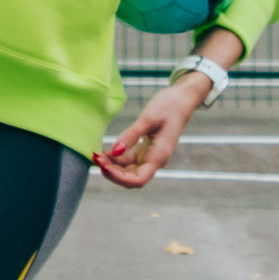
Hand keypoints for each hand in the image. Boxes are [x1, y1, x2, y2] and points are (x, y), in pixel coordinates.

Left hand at [93, 73, 211, 191]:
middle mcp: (155, 160)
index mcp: (159, 156)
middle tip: (95, 157)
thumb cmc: (170, 106)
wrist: (183, 99)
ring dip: (112, 167)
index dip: (119, 178)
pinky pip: (129, 161)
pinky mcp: (146, 150)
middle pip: (131, 178)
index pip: (138, 179)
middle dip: (112, 172)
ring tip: (97, 154)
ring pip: (128, 171)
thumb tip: (115, 152)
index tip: (103, 166)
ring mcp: (151, 156)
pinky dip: (116, 159)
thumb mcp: (148, 118)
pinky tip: (105, 152)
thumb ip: (131, 136)